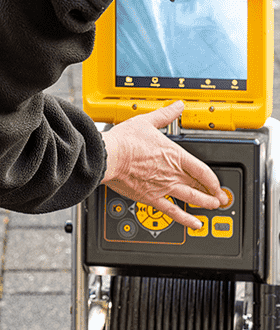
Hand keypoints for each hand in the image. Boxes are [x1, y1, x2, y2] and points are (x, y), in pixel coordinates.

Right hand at [101, 101, 228, 229]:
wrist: (110, 156)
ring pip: (191, 198)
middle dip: (212, 192)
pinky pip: (172, 211)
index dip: (213, 179)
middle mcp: (172, 173)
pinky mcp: (150, 198)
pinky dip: (185, 219)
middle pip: (198, 185)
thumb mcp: (147, 122)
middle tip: (220, 198)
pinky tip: (194, 224)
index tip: (218, 184)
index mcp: (174, 155)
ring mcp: (163, 187)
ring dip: (204, 203)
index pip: (201, 170)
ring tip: (212, 207)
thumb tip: (177, 106)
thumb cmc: (125, 141)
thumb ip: (165, 115)